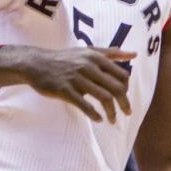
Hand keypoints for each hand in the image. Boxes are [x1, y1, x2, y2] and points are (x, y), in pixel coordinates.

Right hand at [0, 45, 135, 122]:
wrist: (36, 63)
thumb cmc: (65, 58)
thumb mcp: (88, 51)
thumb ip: (111, 53)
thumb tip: (134, 54)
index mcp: (96, 57)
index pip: (122, 75)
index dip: (126, 89)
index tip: (124, 98)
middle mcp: (88, 67)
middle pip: (116, 88)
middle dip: (124, 103)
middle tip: (127, 113)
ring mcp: (76, 79)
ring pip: (103, 98)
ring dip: (111, 112)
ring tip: (112, 120)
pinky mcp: (65, 90)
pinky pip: (84, 105)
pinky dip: (94, 114)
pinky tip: (98, 119)